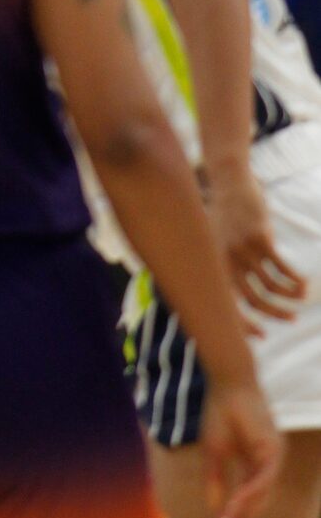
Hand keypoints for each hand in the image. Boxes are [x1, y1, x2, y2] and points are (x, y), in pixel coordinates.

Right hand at [201, 376, 279, 517]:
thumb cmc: (219, 412)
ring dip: (245, 510)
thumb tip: (214, 508)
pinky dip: (251, 492)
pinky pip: (264, 478)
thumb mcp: (213, 451)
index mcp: (252, 462)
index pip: (246, 496)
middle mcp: (265, 463)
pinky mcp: (273, 450)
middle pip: (256, 501)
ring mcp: (271, 457)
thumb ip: (215, 479)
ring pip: (261, 493)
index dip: (234, 515)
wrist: (227, 383)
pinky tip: (238, 502)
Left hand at [206, 167, 305, 332]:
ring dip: (291, 295)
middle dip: (275, 314)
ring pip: (272, 285)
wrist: (229, 181)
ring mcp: (243, 249)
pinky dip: (295, 279)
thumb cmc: (224, 215)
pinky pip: (282, 268)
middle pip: (254, 300)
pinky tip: (304, 282)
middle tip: (292, 319)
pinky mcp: (260, 237)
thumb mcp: (216, 241)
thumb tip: (239, 297)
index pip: (227, 305)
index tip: (262, 336)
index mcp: (214, 264)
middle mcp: (226, 260)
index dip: (244, 325)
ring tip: (302, 296)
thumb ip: (225, 266)